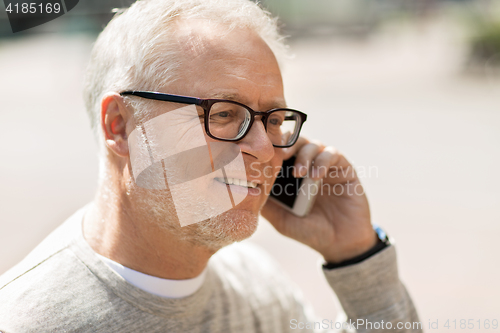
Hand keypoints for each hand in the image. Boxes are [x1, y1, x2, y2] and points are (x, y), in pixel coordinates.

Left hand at [261, 137, 376, 262]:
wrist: (339, 244)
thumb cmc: (309, 231)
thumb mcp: (281, 219)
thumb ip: (266, 203)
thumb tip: (243, 190)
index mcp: (291, 174)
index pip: (279, 152)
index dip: (270, 149)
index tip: (261, 155)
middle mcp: (308, 165)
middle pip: (295, 141)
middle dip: (286, 145)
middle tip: (279, 156)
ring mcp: (326, 165)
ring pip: (313, 144)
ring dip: (304, 155)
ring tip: (298, 173)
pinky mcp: (344, 168)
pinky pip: (332, 154)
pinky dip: (322, 161)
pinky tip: (316, 176)